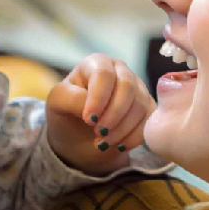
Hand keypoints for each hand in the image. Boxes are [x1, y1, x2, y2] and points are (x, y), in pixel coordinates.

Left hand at [45, 54, 153, 175]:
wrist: (79, 139)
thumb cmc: (67, 114)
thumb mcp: (58, 104)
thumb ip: (72, 100)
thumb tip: (94, 112)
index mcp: (96, 63)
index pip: (103, 74)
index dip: (98, 97)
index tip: (89, 120)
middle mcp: (120, 71)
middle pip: (127, 87)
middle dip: (113, 114)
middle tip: (99, 133)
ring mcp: (137, 88)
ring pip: (140, 105)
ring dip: (122, 129)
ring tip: (104, 143)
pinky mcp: (148, 107)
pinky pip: (150, 120)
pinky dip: (135, 136)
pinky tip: (119, 145)